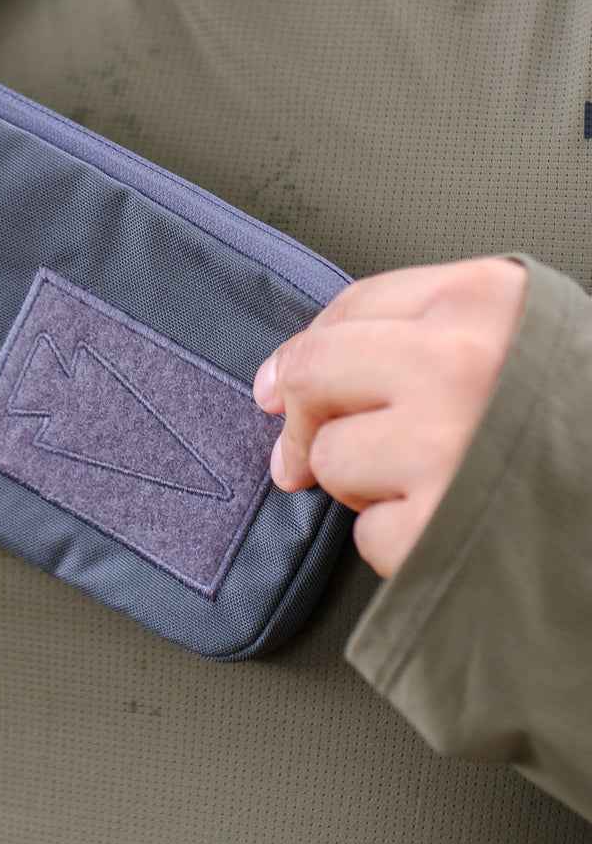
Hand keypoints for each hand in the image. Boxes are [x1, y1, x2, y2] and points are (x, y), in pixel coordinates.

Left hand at [252, 258, 528, 577]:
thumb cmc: (589, 424)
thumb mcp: (536, 341)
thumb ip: (432, 332)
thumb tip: (290, 377)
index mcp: (487, 301)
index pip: (352, 306)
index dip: (306, 348)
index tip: (282, 382)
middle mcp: (459, 363)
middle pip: (317, 373)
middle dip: (307, 416)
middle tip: (303, 448)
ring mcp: (444, 447)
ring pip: (332, 458)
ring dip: (366, 485)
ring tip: (437, 487)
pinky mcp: (438, 530)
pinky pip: (369, 534)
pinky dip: (401, 542)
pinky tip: (455, 531)